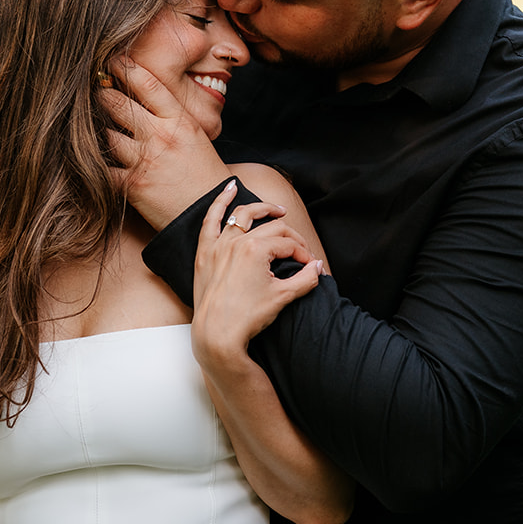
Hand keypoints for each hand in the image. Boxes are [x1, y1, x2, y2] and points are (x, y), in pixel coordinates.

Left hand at [100, 57, 231, 229]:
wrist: (209, 213)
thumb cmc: (204, 175)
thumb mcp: (196, 137)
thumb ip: (172, 117)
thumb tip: (145, 98)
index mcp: (180, 122)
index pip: (148, 84)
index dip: (126, 68)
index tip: (113, 61)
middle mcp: (161, 137)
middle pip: (119, 104)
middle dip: (103, 94)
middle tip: (95, 90)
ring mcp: (144, 161)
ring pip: (107, 134)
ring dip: (98, 129)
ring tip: (92, 124)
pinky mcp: (131, 185)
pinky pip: (103, 167)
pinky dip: (95, 161)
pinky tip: (90, 156)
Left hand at [191, 181, 322, 372]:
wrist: (217, 335)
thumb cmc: (248, 317)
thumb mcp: (283, 297)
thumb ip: (305, 279)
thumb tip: (318, 267)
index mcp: (257, 249)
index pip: (288, 244)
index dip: (303, 255)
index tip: (310, 267)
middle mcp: (236, 241)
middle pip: (272, 229)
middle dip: (291, 239)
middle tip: (301, 250)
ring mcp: (218, 245)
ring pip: (243, 216)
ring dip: (262, 209)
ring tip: (276, 210)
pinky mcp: (205, 252)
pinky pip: (210, 220)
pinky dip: (219, 202)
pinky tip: (230, 188)